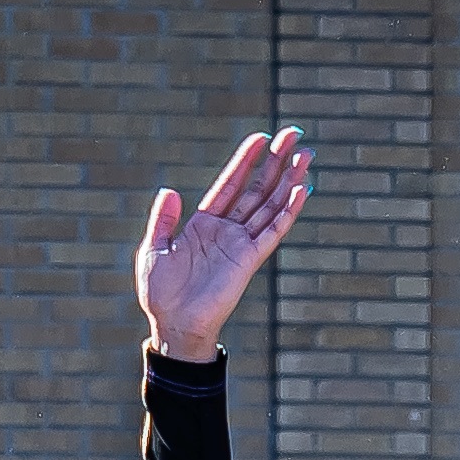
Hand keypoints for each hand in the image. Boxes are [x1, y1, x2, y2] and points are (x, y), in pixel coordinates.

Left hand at [130, 127, 313, 363]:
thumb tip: (169, 191)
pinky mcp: (249, 260)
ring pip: (270, 204)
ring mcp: (240, 243)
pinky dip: (288, 211)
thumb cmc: (161, 294)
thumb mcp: (153, 250)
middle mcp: (227, 230)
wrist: (173, 326)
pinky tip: (301, 190)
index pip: (230, 184)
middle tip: (294, 133)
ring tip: (306, 155)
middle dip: (275, 160)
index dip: (245, 160)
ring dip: (288, 179)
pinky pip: (272, 231)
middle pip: (257, 188)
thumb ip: (163, 221)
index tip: (261, 138)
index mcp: (204, 223)